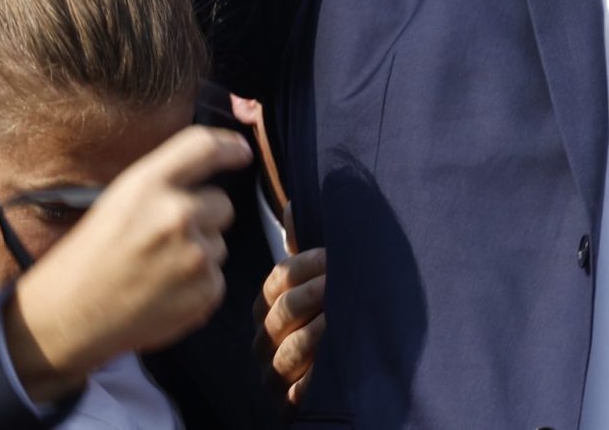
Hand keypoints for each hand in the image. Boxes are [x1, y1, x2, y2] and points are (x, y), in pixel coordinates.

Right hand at [3, 125, 251, 402]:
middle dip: (204, 217)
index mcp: (148, 184)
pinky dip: (197, 287)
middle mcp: (176, 214)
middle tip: (165, 239)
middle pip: (222, 203)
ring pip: (219, 244)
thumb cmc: (88, 257)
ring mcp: (195, 255)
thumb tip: (209, 171)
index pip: (205, 146)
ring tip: (156, 270)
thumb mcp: (118, 201)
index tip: (241, 152)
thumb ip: (163, 184)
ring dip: (198, 254)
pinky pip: (216, 279)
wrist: (67, 317)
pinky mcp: (205, 291)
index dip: (230, 146)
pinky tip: (163, 294)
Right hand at [255, 226, 325, 406]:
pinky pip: (300, 391)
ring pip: (291, 350)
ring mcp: (275, 373)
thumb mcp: (315, 284)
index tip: (334, 256)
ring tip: (342, 319)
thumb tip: (292, 204)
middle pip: (284, 311)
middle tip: (342, 282)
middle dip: (316, 293)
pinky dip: (318, 376)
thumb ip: (302, 251)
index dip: (306, 265)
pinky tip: (339, 361)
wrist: (336, 384)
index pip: (279, 279)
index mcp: (269, 307)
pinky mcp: (289, 404)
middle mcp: (265, 340)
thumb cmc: (325, 320)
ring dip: (320, 332)